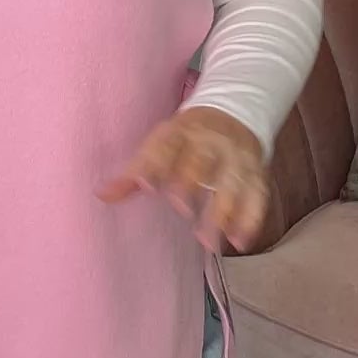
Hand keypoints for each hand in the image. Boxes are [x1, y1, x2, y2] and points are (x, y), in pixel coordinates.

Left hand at [99, 106, 267, 250]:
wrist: (233, 116)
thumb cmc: (186, 139)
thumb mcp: (160, 145)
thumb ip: (134, 173)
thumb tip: (101, 195)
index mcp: (181, 133)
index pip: (167, 147)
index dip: (156, 165)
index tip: (146, 186)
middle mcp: (210, 142)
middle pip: (202, 161)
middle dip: (192, 183)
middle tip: (182, 211)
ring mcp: (236, 157)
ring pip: (231, 181)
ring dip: (223, 210)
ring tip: (209, 242)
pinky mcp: (255, 172)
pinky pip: (257, 194)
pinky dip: (251, 218)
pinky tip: (241, 241)